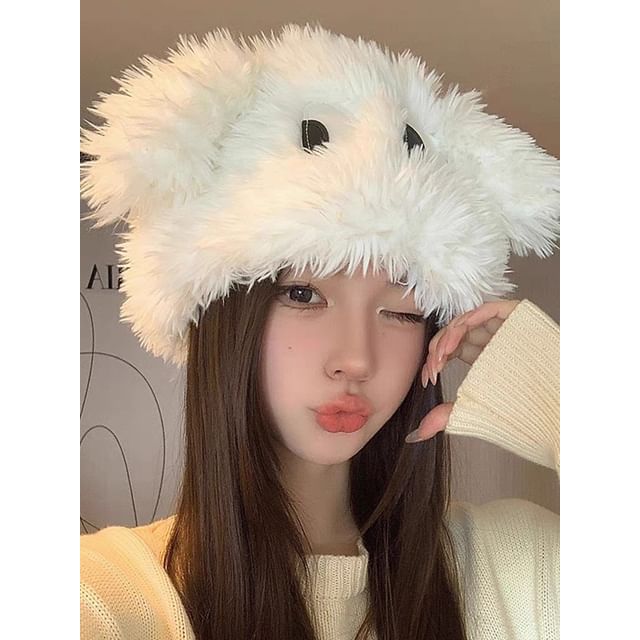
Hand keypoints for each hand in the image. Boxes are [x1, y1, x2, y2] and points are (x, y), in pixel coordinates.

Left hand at [405, 299, 520, 442]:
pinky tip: (453, 343)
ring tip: (441, 357)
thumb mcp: (474, 410)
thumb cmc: (519, 412)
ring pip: (467, 320)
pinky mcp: (518, 317)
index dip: (436, 360)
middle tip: (433, 368)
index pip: (453, 348)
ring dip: (449, 335)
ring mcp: (505, 328)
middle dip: (438, 348)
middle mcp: (493, 341)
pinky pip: (488, 309)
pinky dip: (467, 321)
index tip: (429, 379)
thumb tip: (417, 435)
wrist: (553, 410)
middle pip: (456, 333)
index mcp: (485, 359)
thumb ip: (446, 415)